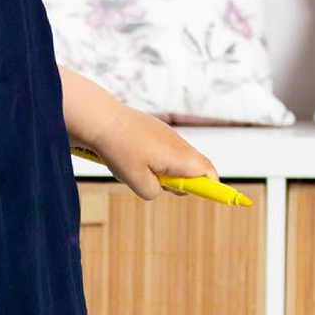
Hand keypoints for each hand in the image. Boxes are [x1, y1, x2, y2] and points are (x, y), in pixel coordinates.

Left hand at [87, 108, 216, 200]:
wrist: (103, 120)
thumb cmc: (120, 150)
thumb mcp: (136, 181)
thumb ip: (153, 192)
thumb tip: (158, 189)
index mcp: (180, 157)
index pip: (208, 173)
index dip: (211, 187)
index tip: (206, 195)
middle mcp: (179, 143)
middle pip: (195, 167)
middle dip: (182, 181)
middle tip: (158, 184)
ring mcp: (168, 134)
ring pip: (177, 158)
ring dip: (167, 170)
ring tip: (141, 169)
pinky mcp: (156, 129)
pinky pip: (165, 149)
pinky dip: (157, 158)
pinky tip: (134, 157)